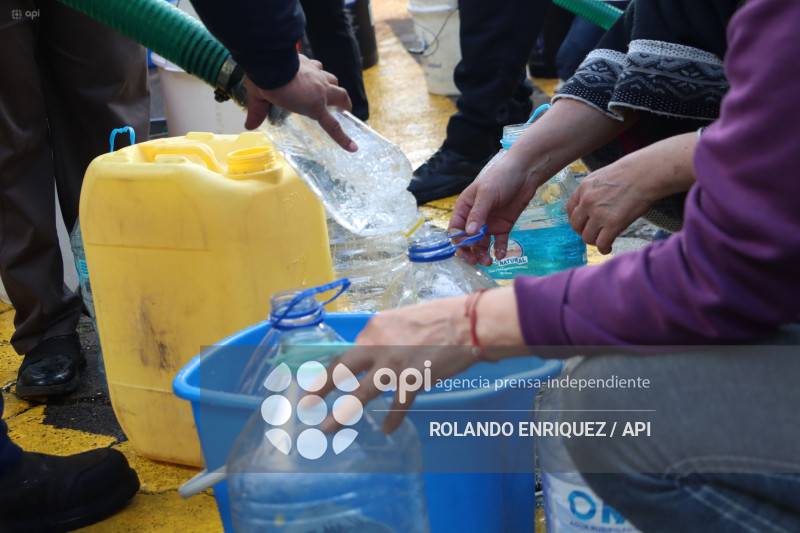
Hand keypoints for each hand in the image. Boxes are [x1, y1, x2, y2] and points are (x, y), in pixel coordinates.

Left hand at [243, 54, 356, 151]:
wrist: (269, 59)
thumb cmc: (266, 83)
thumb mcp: (260, 100)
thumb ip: (258, 113)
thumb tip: (249, 125)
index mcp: (313, 105)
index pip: (332, 125)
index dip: (343, 138)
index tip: (353, 148)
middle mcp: (321, 90)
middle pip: (342, 97)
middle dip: (345, 104)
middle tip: (343, 109)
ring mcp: (317, 74)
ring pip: (333, 79)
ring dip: (333, 86)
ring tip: (327, 89)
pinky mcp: (310, 63)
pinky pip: (319, 67)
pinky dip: (317, 71)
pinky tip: (310, 72)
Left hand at [317, 288, 523, 433]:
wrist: (468, 323)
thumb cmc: (440, 318)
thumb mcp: (402, 320)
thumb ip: (385, 337)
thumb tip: (374, 355)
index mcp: (374, 328)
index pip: (346, 353)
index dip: (331, 370)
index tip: (320, 382)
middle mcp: (378, 344)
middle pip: (342, 370)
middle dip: (320, 389)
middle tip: (306, 404)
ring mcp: (394, 364)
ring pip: (361, 394)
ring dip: (341, 413)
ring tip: (327, 428)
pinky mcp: (413, 379)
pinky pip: (398, 405)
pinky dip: (393, 419)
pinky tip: (386, 430)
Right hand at [448, 99, 638, 265]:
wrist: (526, 172)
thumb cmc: (501, 177)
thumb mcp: (487, 194)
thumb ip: (478, 214)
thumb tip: (469, 233)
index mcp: (465, 208)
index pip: (455, 228)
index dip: (458, 240)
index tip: (466, 248)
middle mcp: (475, 218)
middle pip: (467, 240)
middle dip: (469, 251)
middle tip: (476, 261)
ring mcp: (489, 223)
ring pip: (482, 244)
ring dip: (483, 254)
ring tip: (489, 262)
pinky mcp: (504, 226)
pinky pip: (499, 242)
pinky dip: (500, 250)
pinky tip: (501, 255)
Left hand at [567, 132, 697, 253]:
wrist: (646, 173)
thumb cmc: (631, 172)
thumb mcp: (603, 176)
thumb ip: (593, 190)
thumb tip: (592, 204)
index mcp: (584, 188)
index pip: (570, 209)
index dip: (575, 219)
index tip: (582, 224)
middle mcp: (587, 201)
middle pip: (576, 225)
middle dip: (583, 232)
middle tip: (592, 234)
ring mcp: (599, 213)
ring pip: (587, 237)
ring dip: (594, 241)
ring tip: (602, 242)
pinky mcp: (613, 223)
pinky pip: (601, 243)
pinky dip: (603, 248)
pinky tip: (608, 248)